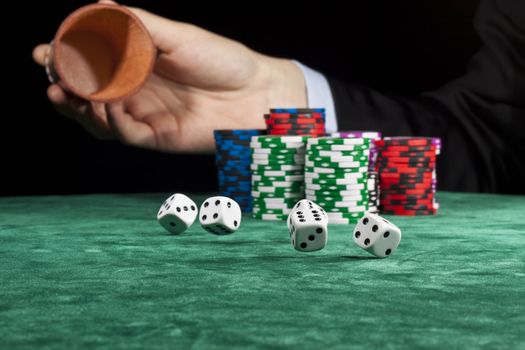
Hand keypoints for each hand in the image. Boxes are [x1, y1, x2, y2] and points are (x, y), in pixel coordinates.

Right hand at [32, 0, 305, 152]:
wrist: (254, 92)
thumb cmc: (221, 59)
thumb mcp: (177, 35)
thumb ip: (139, 24)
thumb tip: (101, 5)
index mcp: (138, 64)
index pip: (93, 64)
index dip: (66, 59)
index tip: (46, 52)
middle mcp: (137, 90)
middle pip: (89, 94)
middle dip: (64, 87)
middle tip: (52, 79)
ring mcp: (146, 115)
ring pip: (100, 119)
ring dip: (80, 108)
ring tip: (69, 95)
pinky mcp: (158, 137)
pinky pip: (125, 135)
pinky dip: (111, 124)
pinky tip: (108, 110)